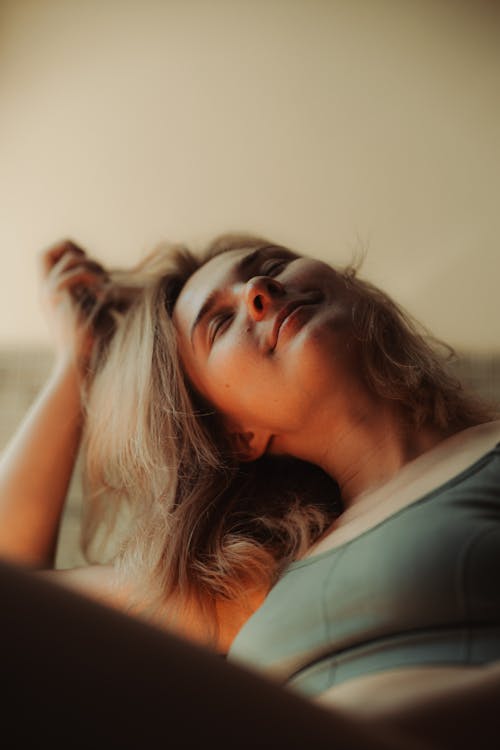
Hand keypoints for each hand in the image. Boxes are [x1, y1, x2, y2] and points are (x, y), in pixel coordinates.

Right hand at [38, 239, 109, 373]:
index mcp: (51, 295)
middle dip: (71, 249)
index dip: (68, 252)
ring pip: (69, 259)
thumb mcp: (95, 313)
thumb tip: (112, 283)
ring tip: (106, 287)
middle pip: (45, 254)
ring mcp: (50, 294)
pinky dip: (95, 279)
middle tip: (94, 267)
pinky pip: (77, 273)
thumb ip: (95, 294)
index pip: (48, 259)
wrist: (82, 362)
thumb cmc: (94, 343)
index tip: (93, 266)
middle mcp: (45, 292)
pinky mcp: (59, 298)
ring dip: (93, 267)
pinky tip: (104, 296)